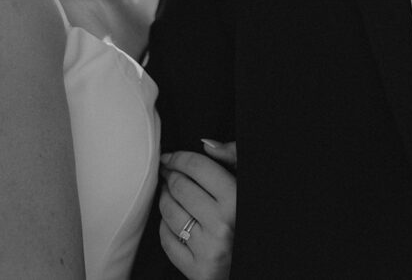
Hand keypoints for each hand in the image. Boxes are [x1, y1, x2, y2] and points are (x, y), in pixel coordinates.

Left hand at [158, 140, 236, 279]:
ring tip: (170, 194)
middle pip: (179, 186)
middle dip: (169, 175)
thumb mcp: (246, 185)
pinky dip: (166, 228)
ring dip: (165, 198)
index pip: (197, 167)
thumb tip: (207, 144)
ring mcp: (209, 250)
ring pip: (168, 212)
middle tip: (168, 173)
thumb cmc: (246, 218)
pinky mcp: (198, 270)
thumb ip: (233, 160)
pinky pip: (168, 241)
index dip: (178, 157)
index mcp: (236, 200)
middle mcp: (222, 226)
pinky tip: (175, 221)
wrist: (246, 261)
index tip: (170, 157)